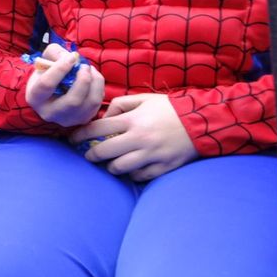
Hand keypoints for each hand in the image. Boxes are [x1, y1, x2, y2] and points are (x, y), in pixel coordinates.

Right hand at [23, 44, 104, 127]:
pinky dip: (98, 88)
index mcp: (35, 97)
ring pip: (89, 103)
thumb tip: (73, 57)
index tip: (72, 57)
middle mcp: (49, 113)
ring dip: (95, 82)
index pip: (47, 84)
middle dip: (84, 81)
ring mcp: (67, 119)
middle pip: (73, 101)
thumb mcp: (45, 60)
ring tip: (90, 70)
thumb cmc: (47, 73)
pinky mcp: (82, 119)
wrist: (50, 92)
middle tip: (85, 66)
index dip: (61, 69)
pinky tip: (92, 79)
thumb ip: (55, 53)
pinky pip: (97, 103)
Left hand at [71, 93, 196, 180]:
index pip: (96, 129)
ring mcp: (151, 155)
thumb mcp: (145, 99)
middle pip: (103, 152)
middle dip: (91, 155)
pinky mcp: (163, 167)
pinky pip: (139, 176)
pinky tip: (131, 168)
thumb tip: (105, 115)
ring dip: (111, 166)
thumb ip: (122, 104)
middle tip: (89, 155)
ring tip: (110, 163)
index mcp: (133, 120)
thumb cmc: (171, 109)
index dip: (79, 135)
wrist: (204, 121)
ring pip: (119, 168)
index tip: (72, 140)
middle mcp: (139, 139)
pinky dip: (132, 174)